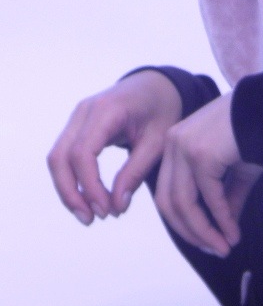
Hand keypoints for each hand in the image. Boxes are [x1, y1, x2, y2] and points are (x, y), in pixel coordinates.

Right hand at [47, 70, 182, 224]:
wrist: (157, 86)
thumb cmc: (163, 111)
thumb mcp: (159, 142)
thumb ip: (136, 172)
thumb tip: (117, 207)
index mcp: (107, 110)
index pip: (83, 153)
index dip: (90, 186)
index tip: (106, 210)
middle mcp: (84, 111)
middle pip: (60, 157)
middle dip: (71, 192)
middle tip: (92, 219)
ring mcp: (77, 116)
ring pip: (57, 158)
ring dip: (68, 189)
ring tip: (89, 216)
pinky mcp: (76, 125)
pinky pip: (64, 155)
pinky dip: (72, 179)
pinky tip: (88, 199)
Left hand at [154, 93, 262, 257]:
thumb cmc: (259, 132)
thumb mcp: (238, 170)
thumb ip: (227, 197)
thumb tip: (225, 230)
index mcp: (175, 144)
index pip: (168, 191)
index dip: (184, 221)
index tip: (207, 241)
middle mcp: (173, 144)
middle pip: (168, 201)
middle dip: (190, 231)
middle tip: (214, 250)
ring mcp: (184, 148)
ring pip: (182, 204)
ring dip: (203, 232)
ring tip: (223, 247)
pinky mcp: (201, 155)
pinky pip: (208, 198)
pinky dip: (220, 220)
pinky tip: (232, 233)